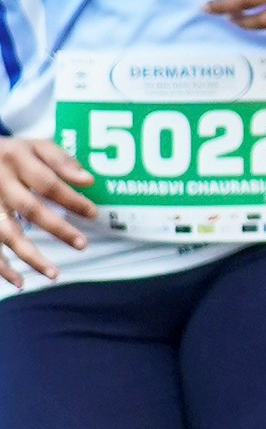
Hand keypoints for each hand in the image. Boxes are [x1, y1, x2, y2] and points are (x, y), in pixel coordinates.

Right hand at [0, 134, 95, 287]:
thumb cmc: (14, 153)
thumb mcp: (35, 146)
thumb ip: (61, 161)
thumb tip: (89, 181)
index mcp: (17, 160)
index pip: (48, 183)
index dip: (71, 199)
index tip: (93, 214)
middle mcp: (1, 182)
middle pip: (29, 208)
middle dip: (57, 228)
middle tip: (82, 245)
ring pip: (8, 233)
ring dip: (30, 256)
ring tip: (54, 274)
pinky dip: (3, 267)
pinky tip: (20, 282)